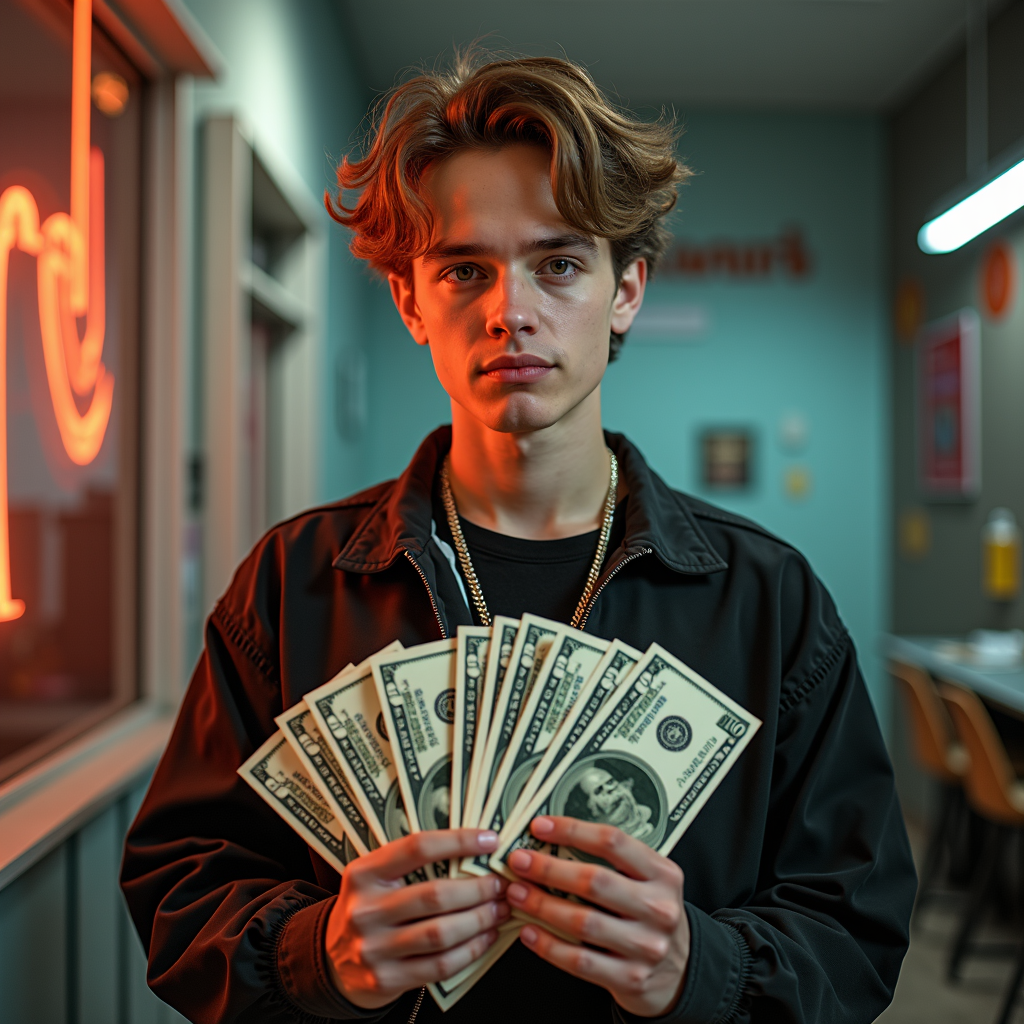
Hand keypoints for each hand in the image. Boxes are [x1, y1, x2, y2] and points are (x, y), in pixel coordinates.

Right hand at [325, 829, 509, 1008]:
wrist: (334, 960)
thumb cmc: (370, 907)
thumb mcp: (376, 877)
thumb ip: (414, 863)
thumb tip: (475, 848)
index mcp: (363, 873)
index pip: (417, 848)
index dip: (459, 841)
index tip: (490, 840)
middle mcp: (365, 910)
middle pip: (435, 895)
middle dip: (478, 889)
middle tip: (501, 884)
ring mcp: (374, 948)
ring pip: (441, 933)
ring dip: (480, 920)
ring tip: (499, 908)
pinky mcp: (386, 979)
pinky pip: (440, 965)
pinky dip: (471, 950)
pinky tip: (485, 936)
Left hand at [506, 816, 689, 1017]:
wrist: (680, 971)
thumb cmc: (650, 915)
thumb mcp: (647, 881)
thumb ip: (613, 861)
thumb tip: (552, 840)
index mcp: (662, 874)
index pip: (613, 842)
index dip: (572, 831)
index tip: (540, 827)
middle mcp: (658, 908)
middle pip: (594, 881)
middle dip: (548, 869)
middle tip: (519, 862)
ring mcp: (646, 946)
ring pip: (583, 922)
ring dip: (541, 905)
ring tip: (517, 894)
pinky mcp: (630, 979)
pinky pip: (579, 961)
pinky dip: (548, 946)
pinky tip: (529, 932)